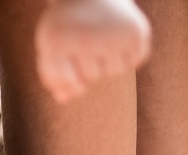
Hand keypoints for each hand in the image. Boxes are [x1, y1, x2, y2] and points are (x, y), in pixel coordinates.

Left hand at [35, 0, 150, 103]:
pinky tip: (118, 36)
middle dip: (90, 66)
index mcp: (58, 43)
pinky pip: (135, 61)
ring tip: (102, 37)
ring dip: (109, 60)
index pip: (70, 83)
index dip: (71, 79)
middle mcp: (85, 39)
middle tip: (87, 38)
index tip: (70, 60)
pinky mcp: (136, 32)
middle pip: (92, 78)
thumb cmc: (67, 22)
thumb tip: (64, 98)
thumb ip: (53, 74)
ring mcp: (112, 35)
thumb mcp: (51, 44)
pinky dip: (129, 53)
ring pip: (115, 72)